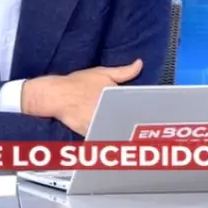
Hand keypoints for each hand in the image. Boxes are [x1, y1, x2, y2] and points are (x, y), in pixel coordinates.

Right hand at [25, 59, 142, 135]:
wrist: (56, 95)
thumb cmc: (78, 82)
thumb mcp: (102, 72)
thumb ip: (124, 71)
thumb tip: (139, 64)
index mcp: (117, 95)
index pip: (137, 105)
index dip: (144, 110)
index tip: (151, 113)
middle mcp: (111, 109)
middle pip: (129, 120)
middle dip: (134, 124)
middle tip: (142, 128)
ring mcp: (101, 121)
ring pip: (119, 131)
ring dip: (124, 134)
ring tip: (131, 139)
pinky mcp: (92, 132)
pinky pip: (105, 138)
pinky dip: (109, 139)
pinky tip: (113, 142)